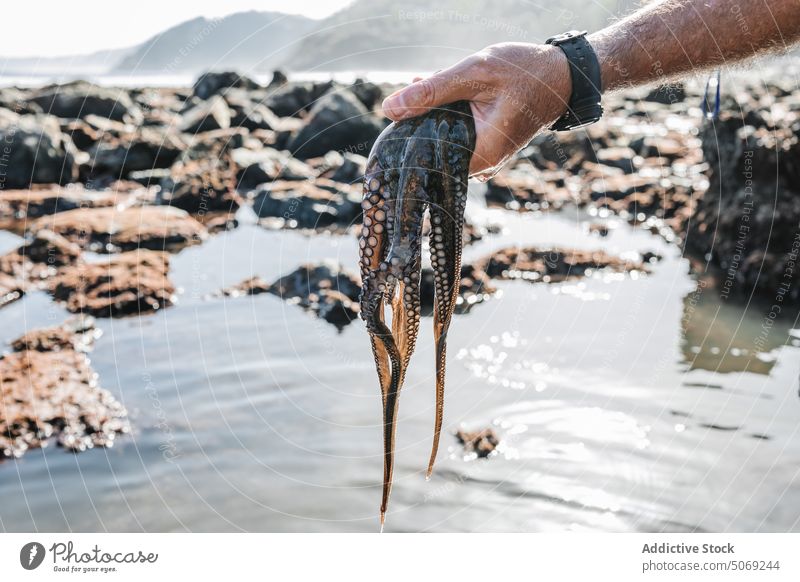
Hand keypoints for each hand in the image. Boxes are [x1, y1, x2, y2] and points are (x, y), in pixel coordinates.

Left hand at [381, 43, 571, 178]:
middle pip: (433, 148)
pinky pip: (456, 133)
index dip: (408, 135)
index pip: (428, 158)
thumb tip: (389, 108)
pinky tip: (448, 89)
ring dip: (434, 111)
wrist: (562, 74)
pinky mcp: (486, 145)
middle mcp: (483, 163)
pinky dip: (447, 112)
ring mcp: (485, 157)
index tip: (396, 112)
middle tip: (419, 86)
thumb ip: (431, 91)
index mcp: (481, 153)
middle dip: (421, 118)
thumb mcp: (474, 73)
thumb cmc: (524, 72)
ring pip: (443, 138)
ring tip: (436, 80)